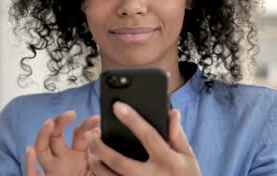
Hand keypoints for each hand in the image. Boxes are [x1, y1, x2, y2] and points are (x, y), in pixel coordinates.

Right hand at [25, 111, 99, 175]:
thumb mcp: (103, 170)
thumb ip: (101, 154)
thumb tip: (100, 132)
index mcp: (80, 155)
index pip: (79, 134)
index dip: (86, 125)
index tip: (96, 119)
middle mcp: (64, 160)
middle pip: (56, 135)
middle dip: (61, 122)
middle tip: (70, 113)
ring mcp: (53, 171)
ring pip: (42, 149)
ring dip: (43, 135)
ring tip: (49, 123)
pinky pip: (33, 174)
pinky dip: (29, 163)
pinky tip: (29, 151)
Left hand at [85, 102, 201, 175]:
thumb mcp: (188, 157)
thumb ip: (178, 135)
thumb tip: (172, 112)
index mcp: (168, 161)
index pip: (148, 136)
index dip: (132, 120)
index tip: (117, 106)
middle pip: (120, 161)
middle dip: (101, 147)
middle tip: (90, 133)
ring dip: (96, 163)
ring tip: (88, 149)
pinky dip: (102, 175)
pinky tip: (96, 164)